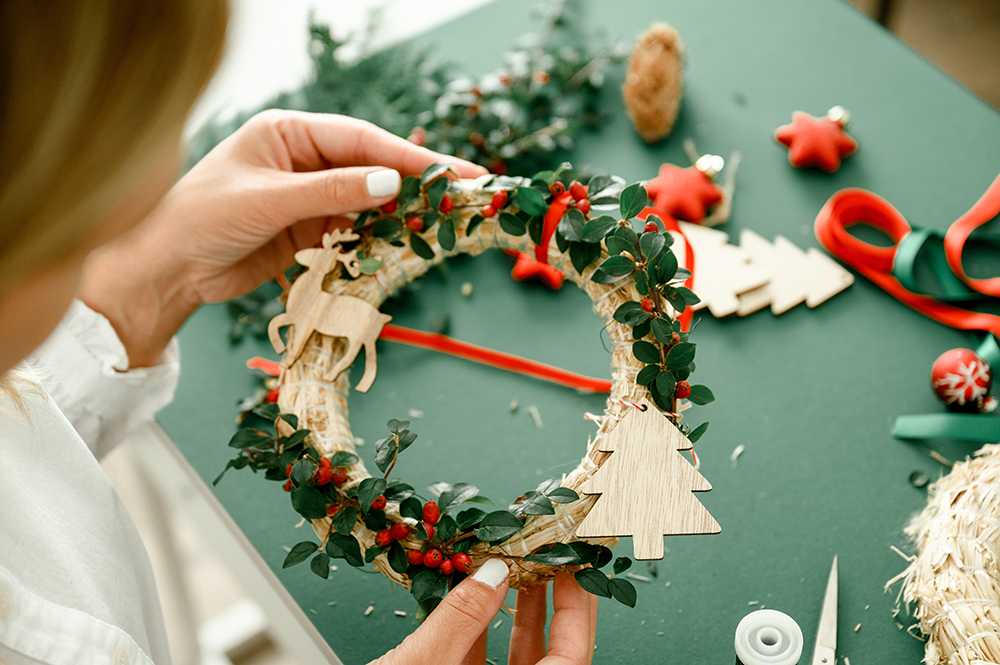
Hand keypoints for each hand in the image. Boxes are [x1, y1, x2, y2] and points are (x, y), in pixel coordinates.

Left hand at [79, 110, 485, 365]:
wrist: (166, 269)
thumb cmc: (201, 218)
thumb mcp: (269, 199)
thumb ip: (332, 192)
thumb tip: (393, 184)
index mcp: (288, 133)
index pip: (360, 140)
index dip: (407, 156)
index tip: (449, 171)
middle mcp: (303, 160)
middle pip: (372, 168)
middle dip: (416, 182)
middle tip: (466, 193)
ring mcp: (309, 196)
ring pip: (369, 202)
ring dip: (402, 214)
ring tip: (444, 223)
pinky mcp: (310, 231)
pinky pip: (355, 231)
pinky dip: (379, 240)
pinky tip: (405, 244)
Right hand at [373, 565, 596, 664]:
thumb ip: (460, 618)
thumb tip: (492, 573)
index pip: (571, 658)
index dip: (578, 611)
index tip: (575, 570)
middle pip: (549, 655)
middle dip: (550, 602)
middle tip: (549, 559)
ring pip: (514, 658)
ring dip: (515, 611)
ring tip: (514, 568)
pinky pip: (480, 662)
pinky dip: (479, 628)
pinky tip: (471, 596)